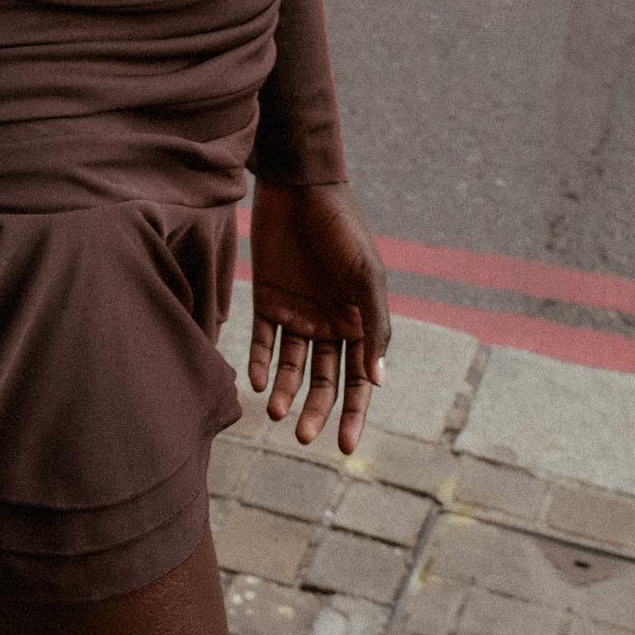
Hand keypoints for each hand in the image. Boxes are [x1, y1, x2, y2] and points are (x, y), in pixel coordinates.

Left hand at [248, 180, 390, 453]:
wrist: (300, 185)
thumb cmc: (343, 228)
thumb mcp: (366, 276)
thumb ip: (374, 327)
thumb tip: (378, 381)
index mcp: (359, 320)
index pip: (359, 379)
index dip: (354, 413)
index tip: (346, 448)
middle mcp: (329, 322)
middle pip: (323, 380)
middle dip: (314, 409)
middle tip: (301, 434)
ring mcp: (297, 311)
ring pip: (290, 366)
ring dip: (284, 391)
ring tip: (275, 411)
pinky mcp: (266, 298)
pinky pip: (262, 340)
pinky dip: (259, 362)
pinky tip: (257, 381)